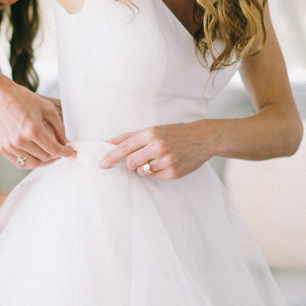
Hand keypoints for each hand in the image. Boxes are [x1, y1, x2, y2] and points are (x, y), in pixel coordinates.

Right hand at [0, 81, 74, 168]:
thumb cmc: (22, 99)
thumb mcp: (47, 108)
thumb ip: (59, 126)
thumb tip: (64, 142)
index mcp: (33, 130)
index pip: (54, 150)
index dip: (66, 153)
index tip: (72, 154)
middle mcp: (21, 141)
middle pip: (45, 158)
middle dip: (56, 156)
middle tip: (60, 150)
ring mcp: (10, 146)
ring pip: (33, 164)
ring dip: (45, 161)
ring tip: (50, 155)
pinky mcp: (2, 148)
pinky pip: (20, 163)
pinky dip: (31, 163)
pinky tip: (37, 156)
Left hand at [100, 121, 220, 178]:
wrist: (203, 138)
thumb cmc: (176, 132)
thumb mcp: (154, 129)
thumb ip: (131, 136)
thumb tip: (110, 142)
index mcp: (151, 133)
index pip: (125, 148)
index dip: (111, 157)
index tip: (102, 164)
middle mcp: (158, 146)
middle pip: (131, 163)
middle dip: (130, 164)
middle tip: (137, 160)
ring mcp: (167, 161)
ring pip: (142, 171)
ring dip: (144, 167)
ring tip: (156, 158)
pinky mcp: (174, 172)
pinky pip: (154, 176)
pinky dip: (156, 172)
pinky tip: (165, 163)